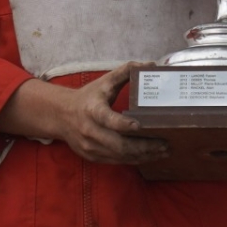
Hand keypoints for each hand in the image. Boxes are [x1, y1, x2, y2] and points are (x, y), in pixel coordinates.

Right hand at [0, 64, 166, 164]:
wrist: (61, 116)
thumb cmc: (87, 97)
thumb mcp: (104, 82)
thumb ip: (126, 72)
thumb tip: (150, 64)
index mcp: (92, 110)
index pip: (108, 119)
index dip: (124, 125)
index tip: (140, 125)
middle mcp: (90, 131)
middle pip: (119, 144)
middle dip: (144, 146)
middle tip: (165, 144)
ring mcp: (91, 147)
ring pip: (120, 156)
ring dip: (144, 156)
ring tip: (163, 152)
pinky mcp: (93, 156)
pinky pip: (117, 161)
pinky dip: (135, 160)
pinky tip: (150, 156)